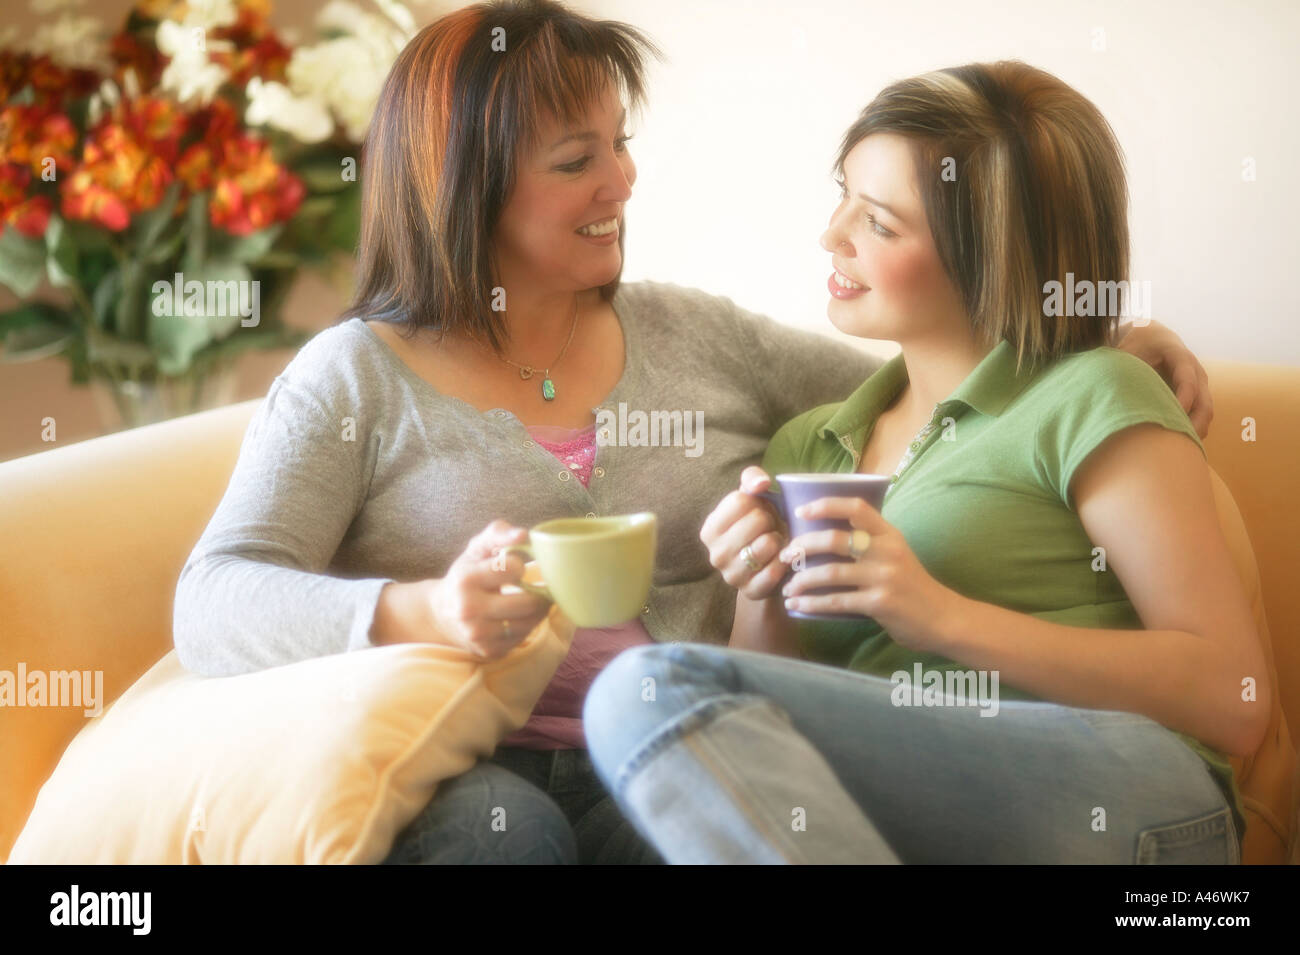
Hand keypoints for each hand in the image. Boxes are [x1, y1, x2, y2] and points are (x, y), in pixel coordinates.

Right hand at [426, 519, 551, 659]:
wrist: (442, 613)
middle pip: (528, 602)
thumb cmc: (466, 574)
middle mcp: (469, 609)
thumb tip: (523, 534)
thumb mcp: (477, 549)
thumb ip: (498, 534)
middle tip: (543, 585)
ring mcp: (478, 634)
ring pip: (529, 622)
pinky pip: (522, 637)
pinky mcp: (488, 651)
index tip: (516, 566)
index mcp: (465, 579)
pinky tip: (522, 615)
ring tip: (535, 599)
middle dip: (540, 592)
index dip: (520, 565)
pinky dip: (528, 625)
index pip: (512, 569)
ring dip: (539, 610)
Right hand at [700, 466, 788, 599]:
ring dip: (779, 540)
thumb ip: (751, 479)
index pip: (742, 500)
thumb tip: (761, 483)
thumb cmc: (757, 528)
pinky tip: (781, 560)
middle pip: (758, 519)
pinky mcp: (751, 591)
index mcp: (710, 529)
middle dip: (771, 520)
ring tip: (775, 543)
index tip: (758, 512)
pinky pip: (777, 569)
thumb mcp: (751, 500)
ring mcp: (732, 575)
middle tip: (769, 529)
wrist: (763, 569)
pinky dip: (785, 561)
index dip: (759, 502)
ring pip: (768, 543)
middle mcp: (716, 554)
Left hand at [778, 496, 956, 651]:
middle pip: (834, 539)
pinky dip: (812, 603)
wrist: (943, 618)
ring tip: (787, 587)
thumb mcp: (896, 554)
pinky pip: (836, 601)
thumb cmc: (912, 585)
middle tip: (785, 556)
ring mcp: (883, 577)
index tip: (801, 512)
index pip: (856, 507)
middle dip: (802, 546)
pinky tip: (798, 605)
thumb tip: (824, 537)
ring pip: (830, 572)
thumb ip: (869, 544)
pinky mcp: (879, 603)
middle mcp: (886, 551)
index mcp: (889, 534)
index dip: (825, 505)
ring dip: (801, 580)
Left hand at [1115, 320, 1212, 437]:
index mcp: (1180, 357)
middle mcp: (1196, 372)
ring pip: (1205, 413)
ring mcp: (1199, 386)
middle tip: (1176, 446)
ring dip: (1194, 432)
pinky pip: (1199, 417)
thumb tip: (1108, 388)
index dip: (1182, 400)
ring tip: (1175, 451)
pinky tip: (1174, 446)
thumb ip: (1122, 366)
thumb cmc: (1136, 344)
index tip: (1171, 418)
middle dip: (1194, 425)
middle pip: (1204, 402)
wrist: (1152, 337)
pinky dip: (1191, 432)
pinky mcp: (1196, 397)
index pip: (1187, 381)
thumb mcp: (1128, 350)